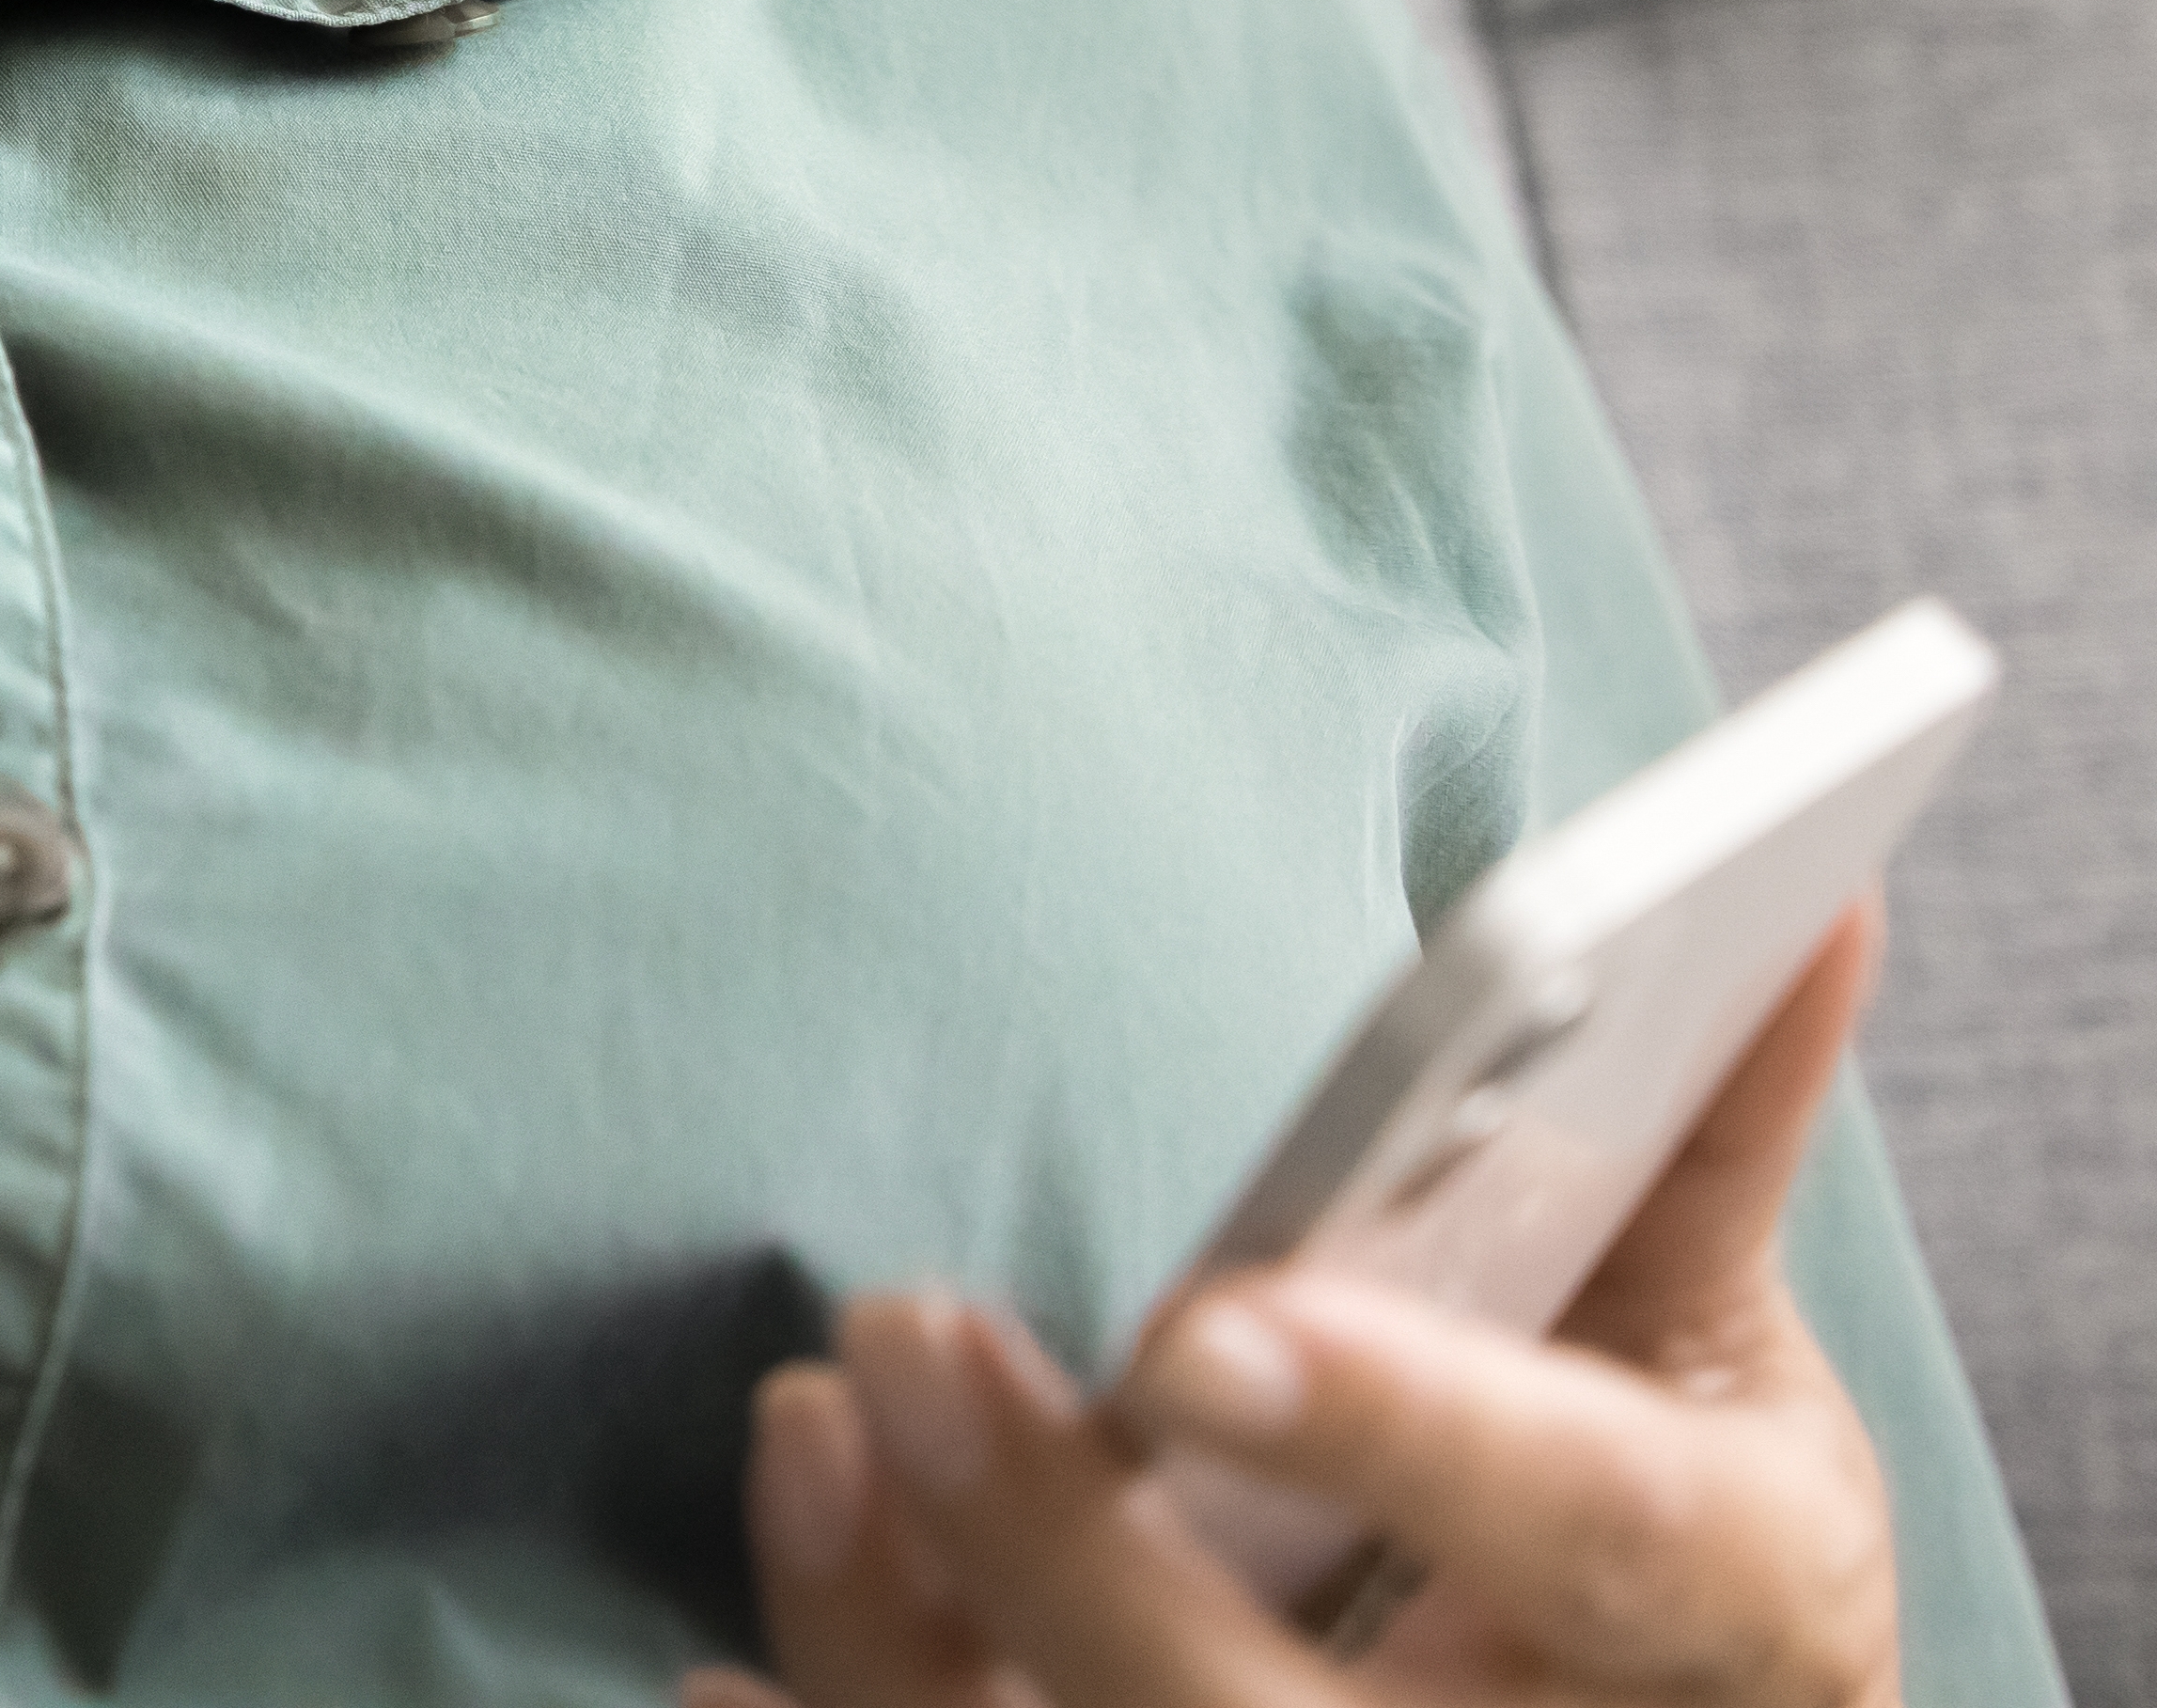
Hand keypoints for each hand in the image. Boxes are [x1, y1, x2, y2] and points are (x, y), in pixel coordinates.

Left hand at [677, 907, 1905, 1707]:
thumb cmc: (1652, 1529)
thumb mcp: (1704, 1357)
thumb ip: (1695, 1143)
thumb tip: (1795, 894)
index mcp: (1727, 1616)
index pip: (1581, 1530)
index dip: (1403, 1432)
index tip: (1193, 1325)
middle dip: (1068, 1548)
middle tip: (901, 1332)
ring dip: (910, 1644)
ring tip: (814, 1432)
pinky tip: (726, 1682)